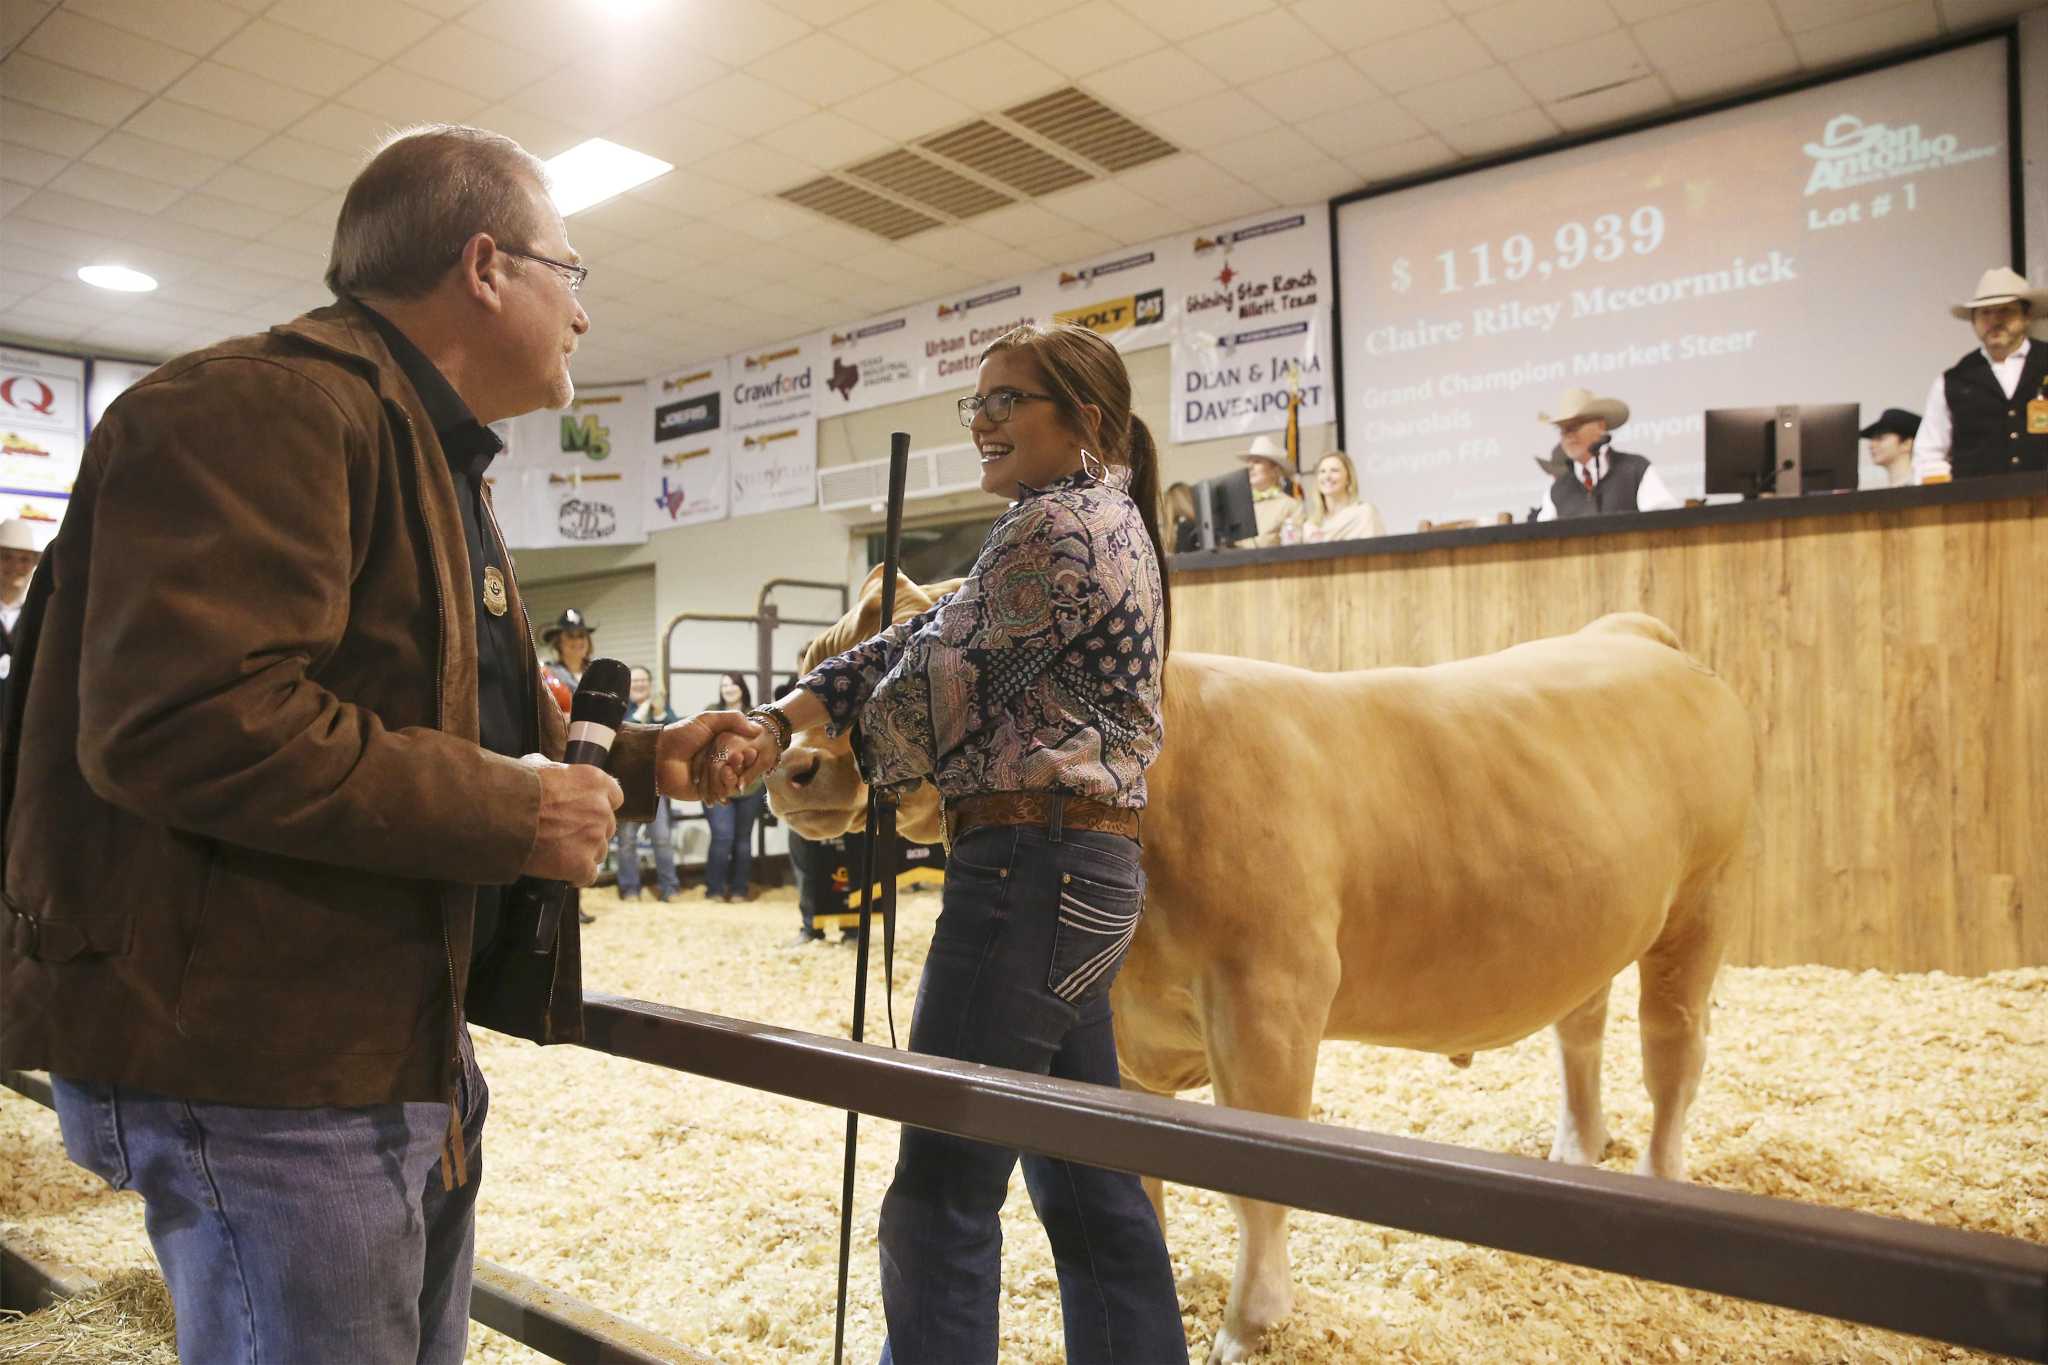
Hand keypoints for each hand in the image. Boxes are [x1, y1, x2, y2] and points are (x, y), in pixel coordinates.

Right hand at [521, 762, 621, 884]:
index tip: (586, 813)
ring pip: (599, 852)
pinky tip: (559, 872)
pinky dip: (574, 876)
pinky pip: (588, 875)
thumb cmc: (517, 788)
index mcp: (595, 782)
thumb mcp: (539, 765)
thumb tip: (551, 773)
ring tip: (558, 854)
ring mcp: (594, 838)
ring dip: (583, 854)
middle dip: (589, 832)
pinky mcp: (583, 864)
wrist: (502, 813)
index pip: (614, 798)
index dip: (599, 807)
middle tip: (565, 836)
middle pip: (606, 827)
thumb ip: (557, 772)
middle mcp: (601, 810)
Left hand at [657, 711, 765, 803]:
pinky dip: (725, 786)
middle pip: (739, 768)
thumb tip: (758, 729)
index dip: (748, 752)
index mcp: (719, 746)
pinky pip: (721, 792)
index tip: (752, 749)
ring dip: (735, 774)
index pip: (741, 751)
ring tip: (730, 767)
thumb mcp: (707, 720)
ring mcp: (711, 778)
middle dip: (743, 763)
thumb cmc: (681, 735)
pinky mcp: (705, 792)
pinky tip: (726, 776)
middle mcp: (716, 762)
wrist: (659, 755)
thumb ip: (733, 719)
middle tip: (746, 756)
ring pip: (732, 780)